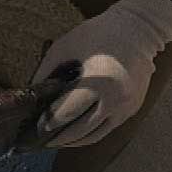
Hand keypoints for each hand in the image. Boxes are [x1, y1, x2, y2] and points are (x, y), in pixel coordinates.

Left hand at [32, 0, 171, 147]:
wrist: (139, 30)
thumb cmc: (99, 33)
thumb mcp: (65, 47)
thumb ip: (46, 71)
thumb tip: (32, 95)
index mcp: (98, 83)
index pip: (66, 113)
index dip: (47, 124)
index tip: (33, 129)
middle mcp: (115, 100)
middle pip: (80, 131)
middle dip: (57, 138)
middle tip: (39, 141)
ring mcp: (126, 107)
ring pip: (95, 136)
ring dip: (73, 141)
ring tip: (55, 141)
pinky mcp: (132, 108)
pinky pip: (107, 128)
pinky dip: (89, 133)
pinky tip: (75, 132)